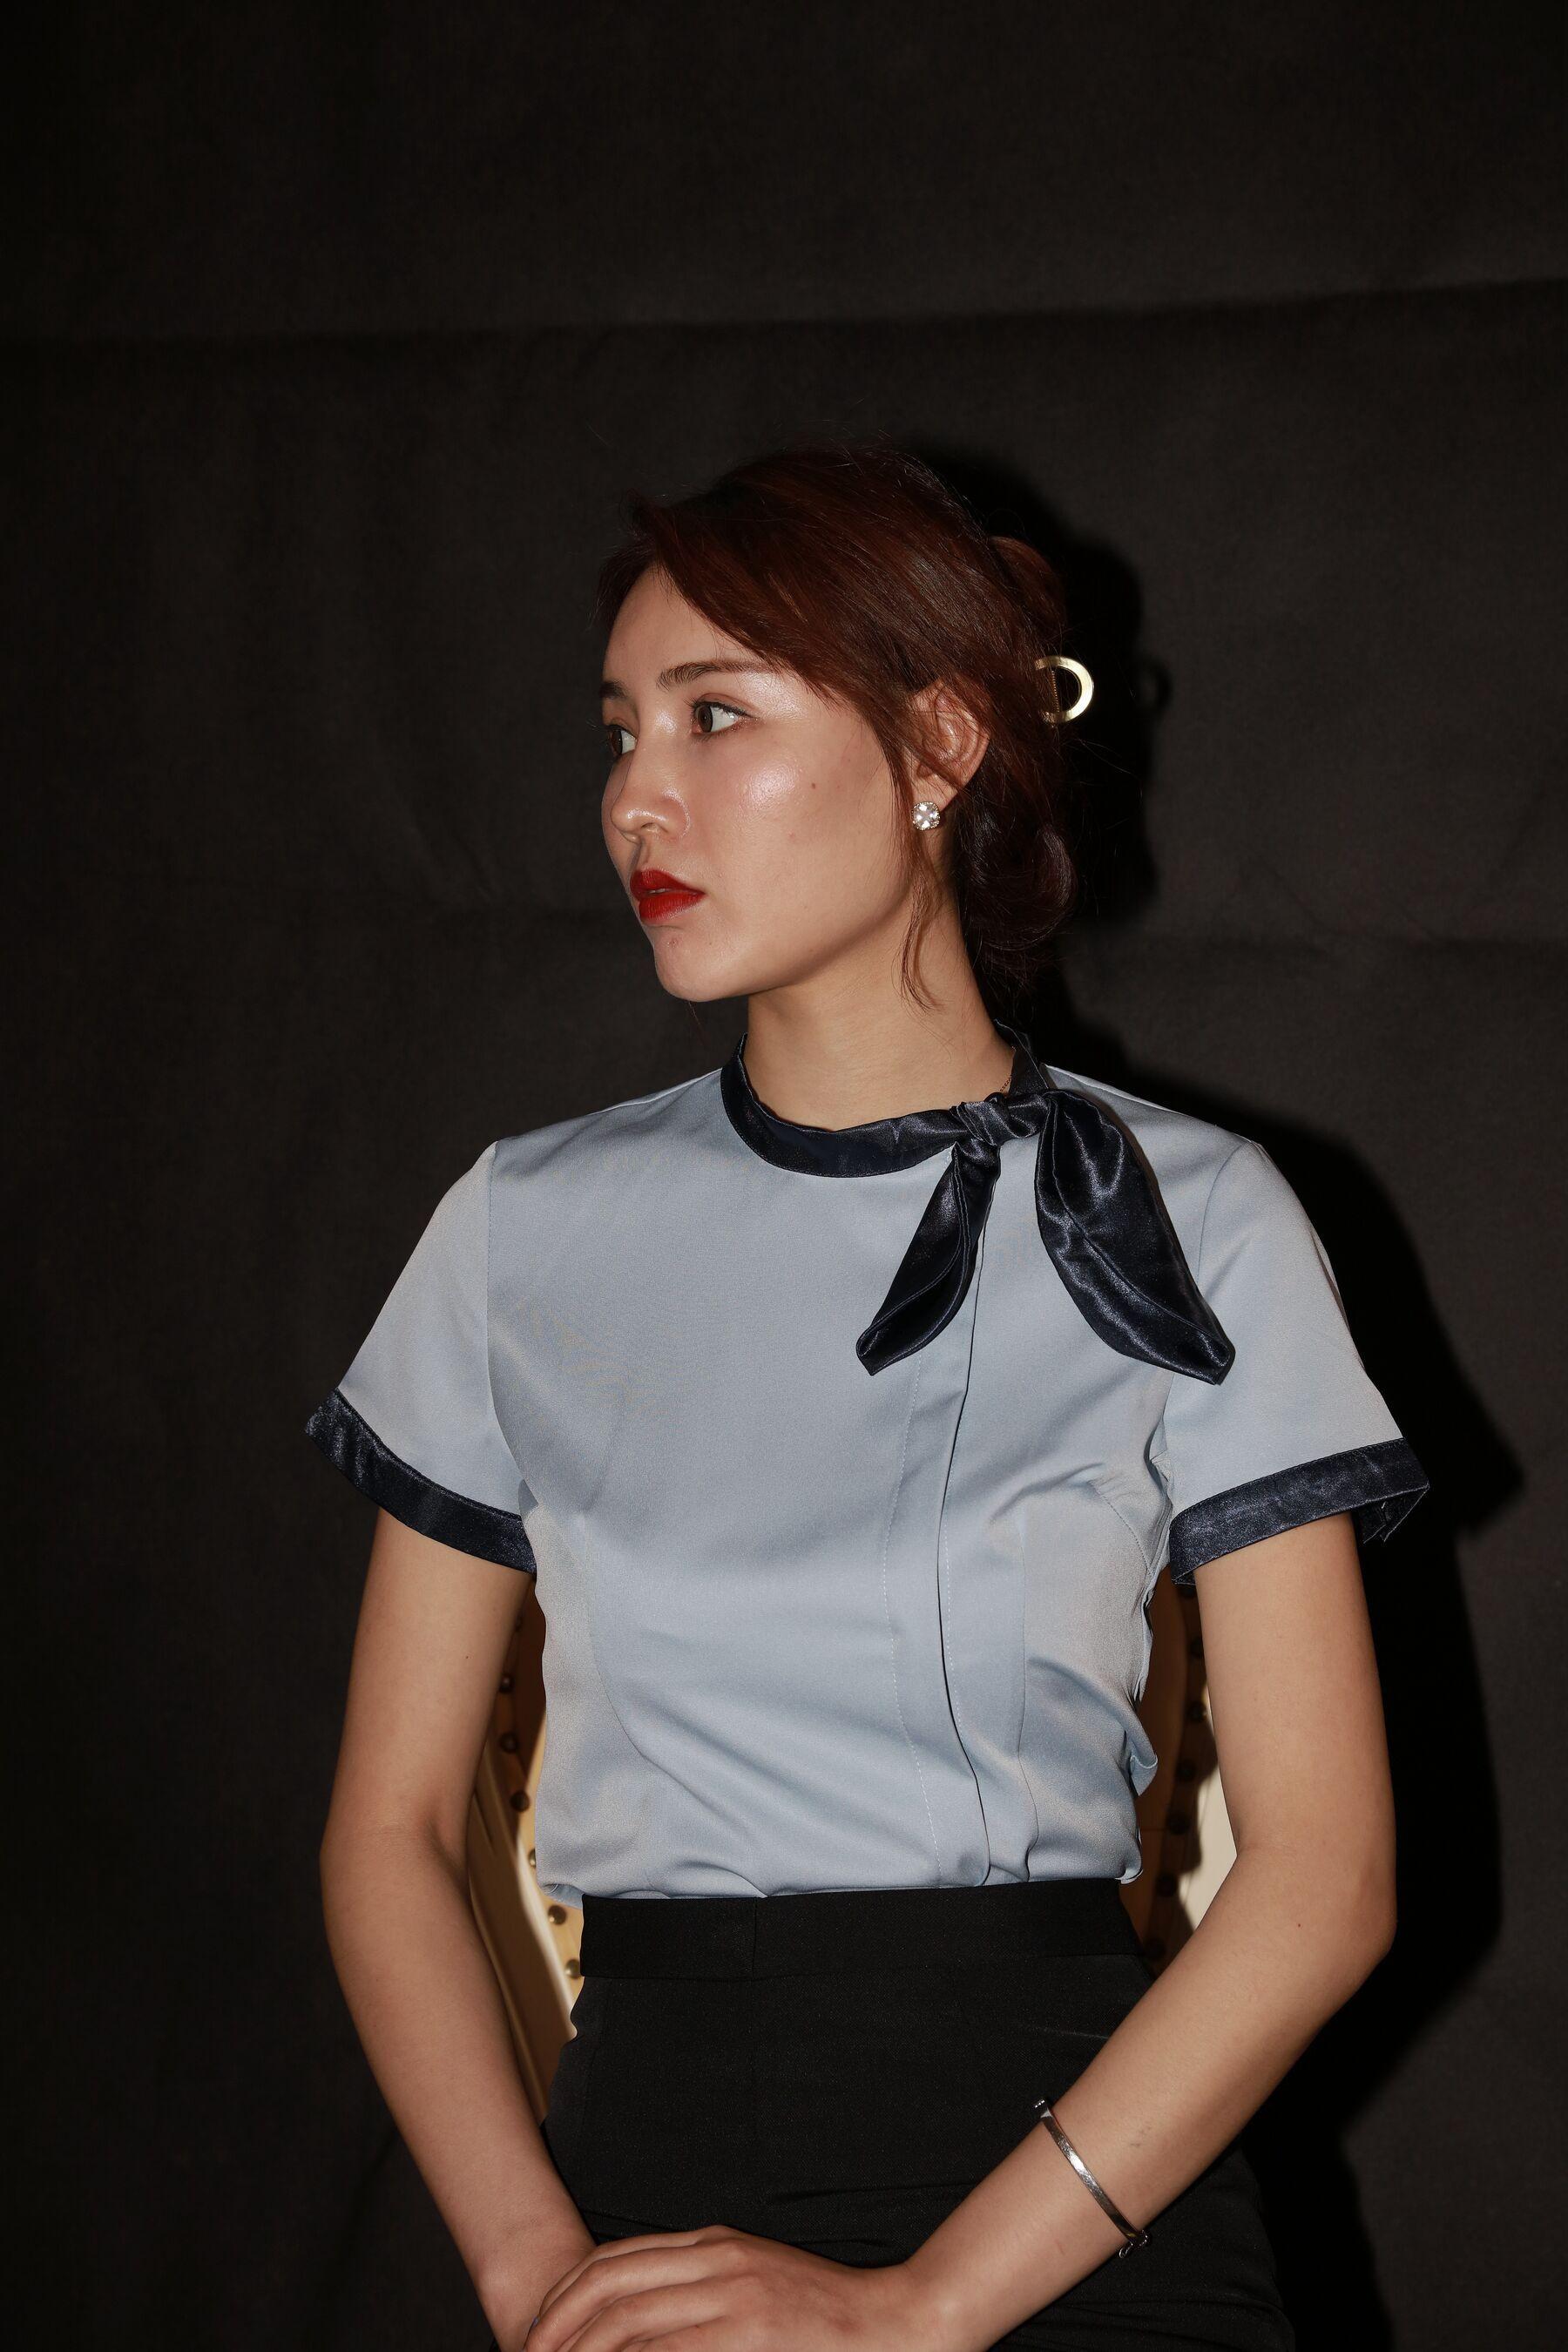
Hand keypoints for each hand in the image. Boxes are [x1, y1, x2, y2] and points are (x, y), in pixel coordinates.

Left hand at [522, 2221, 944, 2349]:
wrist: (897, 2323)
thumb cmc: (825, 2317)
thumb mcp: (754, 2283)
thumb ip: (703, 2289)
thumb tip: (642, 2321)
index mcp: (713, 2245)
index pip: (615, 2260)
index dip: (566, 2296)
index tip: (539, 2332)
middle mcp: (715, 2260)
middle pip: (608, 2284)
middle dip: (557, 2325)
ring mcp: (731, 2295)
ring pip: (627, 2319)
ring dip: (581, 2350)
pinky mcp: (747, 2331)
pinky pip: (666, 2349)